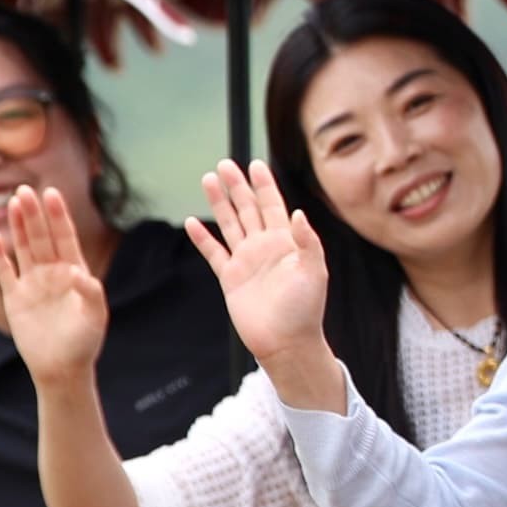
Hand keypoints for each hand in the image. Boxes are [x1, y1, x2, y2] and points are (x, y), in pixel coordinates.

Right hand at [0, 187, 112, 388]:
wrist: (61, 369)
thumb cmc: (84, 343)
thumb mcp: (95, 317)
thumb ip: (91, 294)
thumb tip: (79, 273)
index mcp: (75, 273)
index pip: (65, 238)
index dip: (59, 216)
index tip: (52, 193)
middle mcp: (53, 273)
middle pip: (42, 237)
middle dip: (35, 214)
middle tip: (25, 189)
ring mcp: (33, 283)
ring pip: (23, 248)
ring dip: (18, 226)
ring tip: (14, 202)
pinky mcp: (15, 297)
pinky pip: (5, 270)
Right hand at [188, 160, 333, 372]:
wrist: (286, 342)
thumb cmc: (305, 310)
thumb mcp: (314, 272)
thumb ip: (307, 242)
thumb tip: (298, 213)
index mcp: (286, 242)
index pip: (273, 205)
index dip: (264, 185)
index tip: (255, 163)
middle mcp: (265, 247)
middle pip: (248, 208)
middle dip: (237, 186)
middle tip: (224, 164)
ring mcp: (247, 261)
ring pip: (230, 224)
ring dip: (219, 203)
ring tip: (208, 179)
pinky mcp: (230, 278)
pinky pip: (214, 253)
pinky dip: (203, 238)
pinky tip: (192, 221)